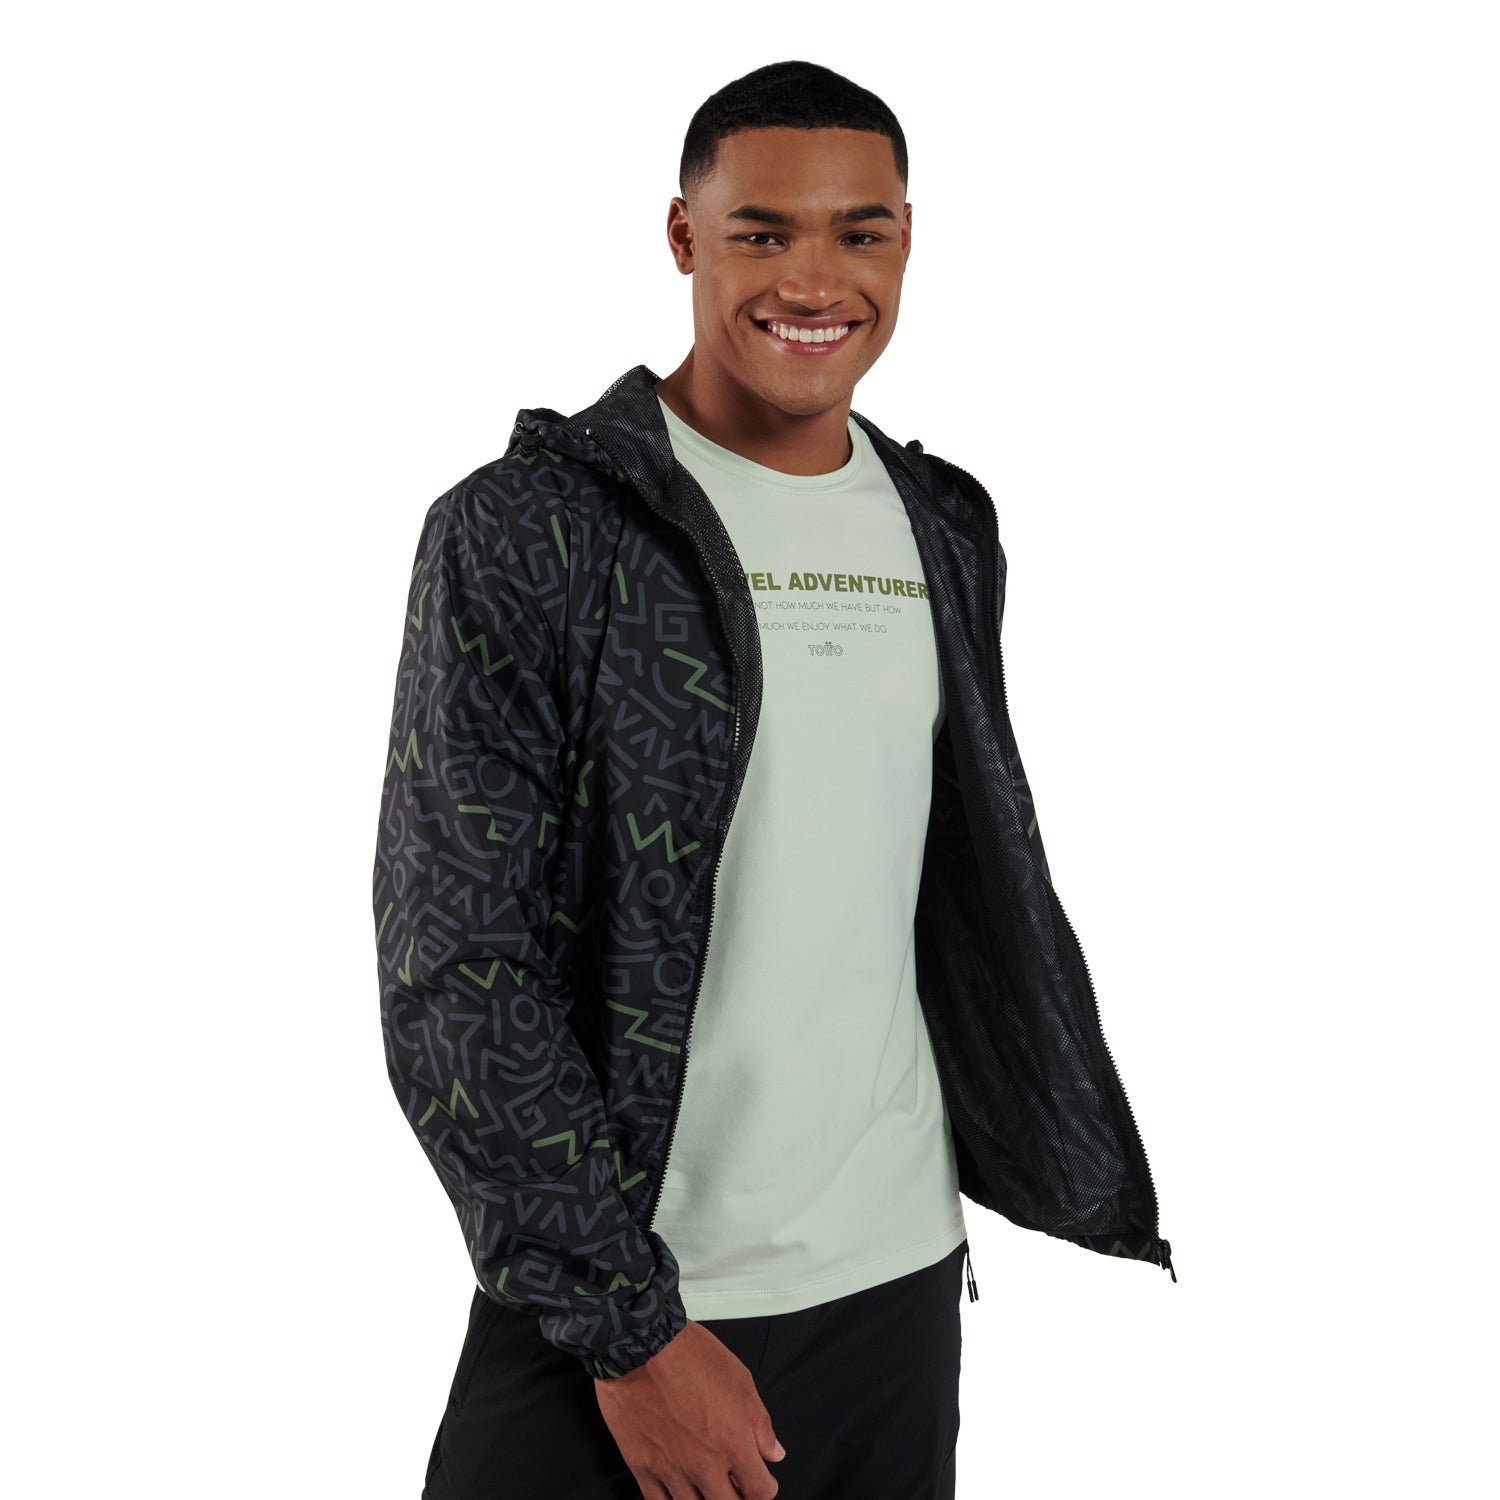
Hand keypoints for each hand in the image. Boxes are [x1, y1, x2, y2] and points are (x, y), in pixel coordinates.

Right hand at [594, 1319, 785, 1498]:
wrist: (641, 1345)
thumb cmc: (688, 1355)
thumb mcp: (740, 1380)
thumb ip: (760, 1424)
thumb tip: (773, 1452)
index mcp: (733, 1443)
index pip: (760, 1491)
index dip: (765, 1488)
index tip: (762, 1481)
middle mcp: (704, 1464)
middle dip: (737, 1499)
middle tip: (735, 1487)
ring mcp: (671, 1470)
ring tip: (707, 1488)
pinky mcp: (642, 1468)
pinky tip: (678, 1493)